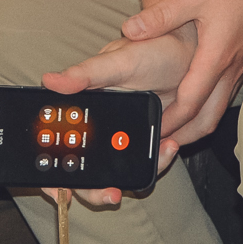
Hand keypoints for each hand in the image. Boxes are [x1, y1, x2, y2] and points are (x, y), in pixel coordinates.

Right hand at [40, 31, 192, 207]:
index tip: (61, 189)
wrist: (192, 53)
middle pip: (83, 171)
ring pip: (114, 172)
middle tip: (110, 193)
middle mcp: (99, 126)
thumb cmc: (152, 50)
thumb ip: (86, 73)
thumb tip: (50, 81)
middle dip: (92, 188)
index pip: (59, 148)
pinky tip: (169, 145)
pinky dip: (157, 161)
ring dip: (130, 175)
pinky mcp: (146, 142)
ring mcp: (122, 137)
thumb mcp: (120, 60)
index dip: (54, 174)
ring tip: (156, 153)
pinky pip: (144, 164)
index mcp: (84, 107)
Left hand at [120, 0, 242, 146]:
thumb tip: (129, 31)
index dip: (169, 122)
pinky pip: (226, 94)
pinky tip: (194, 100)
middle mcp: (231, 69)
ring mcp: (241, 66)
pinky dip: (208, 107)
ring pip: (218, 108)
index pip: (190, 103)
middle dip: (184, 135)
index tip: (150, 134)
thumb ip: (162, 14)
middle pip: (208, 118)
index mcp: (216, 56)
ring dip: (196, 123)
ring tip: (173, 129)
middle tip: (160, 144)